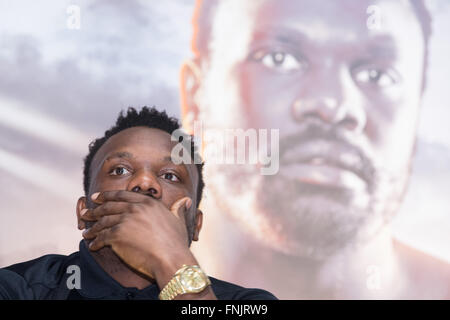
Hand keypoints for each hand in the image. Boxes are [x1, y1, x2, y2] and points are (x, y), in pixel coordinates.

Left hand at [81, 190, 195, 279]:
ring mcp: (126, 220)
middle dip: (95, 209)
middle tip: (87, 212)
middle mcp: (136, 208)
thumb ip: (178, 209)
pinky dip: (95, 241)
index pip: (123, 195)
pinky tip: (92, 244)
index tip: (98, 197)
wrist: (171, 259)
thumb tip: (186, 200)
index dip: (108, 195)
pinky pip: (102, 236)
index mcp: (148, 202)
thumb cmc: (176, 243)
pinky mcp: (118, 235)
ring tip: (87, 231)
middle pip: (109, 206)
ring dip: (93, 227)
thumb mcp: (178, 221)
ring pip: (103, 221)